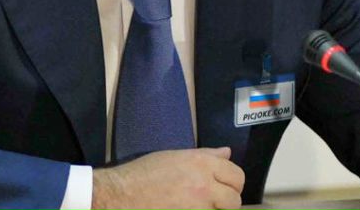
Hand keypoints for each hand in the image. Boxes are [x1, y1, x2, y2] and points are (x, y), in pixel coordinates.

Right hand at [92, 147, 244, 209]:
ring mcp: (198, 208)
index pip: (237, 176)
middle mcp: (204, 186)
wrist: (122, 195)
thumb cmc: (145, 172)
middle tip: (216, 201)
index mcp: (202, 164)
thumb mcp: (176, 156)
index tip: (226, 186)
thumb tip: (227, 153)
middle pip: (235, 200)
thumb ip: (206, 155)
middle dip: (228, 202)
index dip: (233, 182)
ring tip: (200, 206)